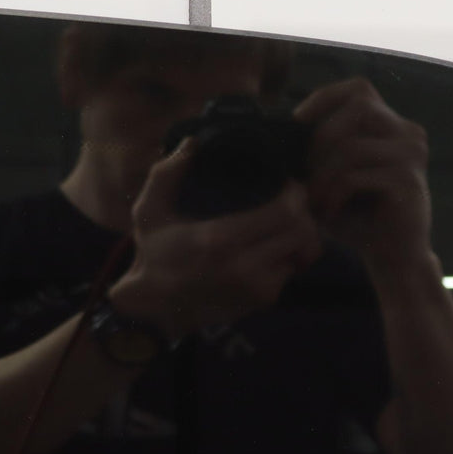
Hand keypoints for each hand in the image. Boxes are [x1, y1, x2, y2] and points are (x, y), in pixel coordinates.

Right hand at [107, 139, 322, 339]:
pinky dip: (289, 254)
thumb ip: (165, 175)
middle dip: (304, 211)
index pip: (283, 212)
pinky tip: (272, 244)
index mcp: (220, 240)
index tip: (288, 183)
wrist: (156, 310)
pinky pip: (292, 269)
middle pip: (302, 231)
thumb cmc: (154, 255)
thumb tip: (192, 143)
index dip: (294, 193)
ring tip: (287, 221)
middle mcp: (245, 267)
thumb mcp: (148, 212)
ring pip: (304, 251)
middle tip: (293, 200)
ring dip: (301, 233)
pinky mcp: (263, 300)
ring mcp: (258, 287)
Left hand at [295, 78, 431, 275]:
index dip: (325, 98)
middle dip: (322, 137)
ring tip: (314, 200)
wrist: (393, 257)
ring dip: (322, 176)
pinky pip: (355, 177)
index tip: (297, 123)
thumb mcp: (333, 175)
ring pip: (351, 147)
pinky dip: (333, 195)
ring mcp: (412, 157)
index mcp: (393, 126)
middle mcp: (409, 134)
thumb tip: (282, 128)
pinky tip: (328, 213)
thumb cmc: (359, 216)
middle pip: (358, 106)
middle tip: (305, 170)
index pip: (359, 88)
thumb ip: (318, 149)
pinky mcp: (408, 182)